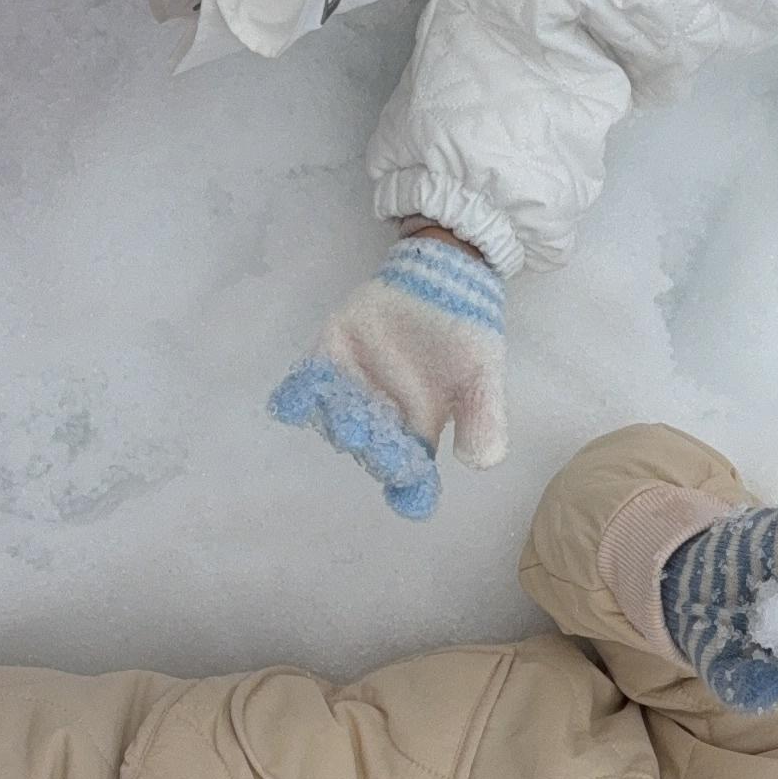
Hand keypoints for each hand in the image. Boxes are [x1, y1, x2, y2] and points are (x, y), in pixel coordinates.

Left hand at [268, 233, 507, 519]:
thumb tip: (476, 463)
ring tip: (347, 420)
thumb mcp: (485, 376)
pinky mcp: (329, 358)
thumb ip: (485, 418)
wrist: (443, 281)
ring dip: (340, 422)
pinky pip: (307, 383)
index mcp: (417, 432)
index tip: (410, 498)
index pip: (410, 471)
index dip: (410, 489)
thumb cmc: (466, 334)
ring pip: (337, 418)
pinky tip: (292, 401)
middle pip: (370, 447)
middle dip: (373, 449)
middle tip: (378, 443)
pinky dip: (297, 394)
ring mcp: (351, 389)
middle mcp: (380, 419)